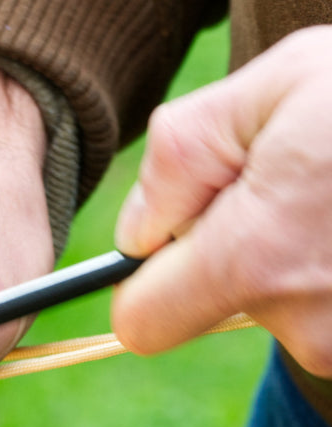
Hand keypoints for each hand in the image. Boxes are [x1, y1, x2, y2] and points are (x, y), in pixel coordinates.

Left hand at [113, 26, 331, 381]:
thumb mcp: (275, 87)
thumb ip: (178, 161)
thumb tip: (136, 234)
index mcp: (255, 260)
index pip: (142, 324)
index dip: (149, 282)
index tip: (181, 241)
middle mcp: (306, 320)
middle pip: (216, 314)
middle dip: (233, 260)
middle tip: (299, 192)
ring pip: (283, 312)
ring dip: (298, 262)